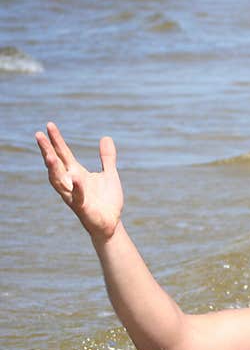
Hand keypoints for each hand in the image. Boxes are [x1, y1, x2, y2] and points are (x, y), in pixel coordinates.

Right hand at [35, 122, 122, 241]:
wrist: (111, 224)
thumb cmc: (107, 200)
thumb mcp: (109, 174)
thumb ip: (107, 157)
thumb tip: (106, 137)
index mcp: (76, 173)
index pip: (63, 154)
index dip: (56, 140)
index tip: (49, 125)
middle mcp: (71, 183)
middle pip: (55, 164)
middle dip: (47, 150)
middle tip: (38, 135)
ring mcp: (74, 195)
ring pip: (59, 181)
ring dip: (54, 169)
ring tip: (49, 155)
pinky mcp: (82, 208)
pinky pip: (77, 197)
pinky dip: (77, 187)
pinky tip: (77, 177)